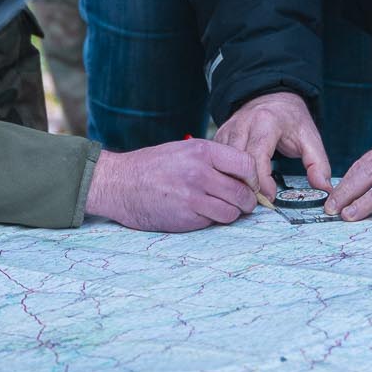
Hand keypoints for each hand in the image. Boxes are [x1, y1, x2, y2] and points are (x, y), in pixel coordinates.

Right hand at [85, 140, 259, 231]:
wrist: (118, 183)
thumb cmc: (152, 166)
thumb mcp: (184, 150)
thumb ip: (213, 160)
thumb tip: (244, 175)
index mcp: (202, 151)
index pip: (247, 165)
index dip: (253, 178)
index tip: (250, 184)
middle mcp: (200, 172)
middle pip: (243, 193)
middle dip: (247, 201)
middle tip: (242, 203)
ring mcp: (193, 197)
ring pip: (232, 212)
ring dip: (230, 213)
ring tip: (219, 208)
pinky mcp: (185, 217)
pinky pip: (212, 222)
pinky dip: (211, 220)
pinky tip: (199, 213)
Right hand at [214, 90, 330, 197]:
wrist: (273, 97)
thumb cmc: (291, 119)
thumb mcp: (310, 137)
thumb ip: (318, 164)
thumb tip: (324, 189)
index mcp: (266, 122)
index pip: (258, 156)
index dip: (262, 182)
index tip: (271, 198)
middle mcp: (243, 124)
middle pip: (237, 162)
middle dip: (246, 185)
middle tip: (259, 202)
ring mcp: (228, 129)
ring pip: (223, 162)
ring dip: (234, 181)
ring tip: (248, 196)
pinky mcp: (220, 135)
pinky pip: (217, 159)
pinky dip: (225, 173)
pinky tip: (236, 184)